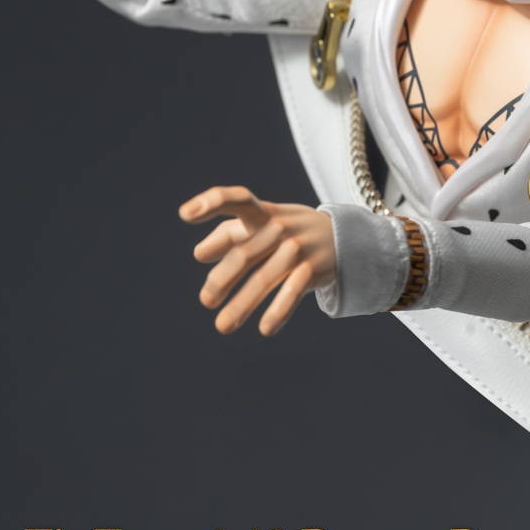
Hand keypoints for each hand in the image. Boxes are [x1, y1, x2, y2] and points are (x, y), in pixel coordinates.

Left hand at [179, 185, 335, 335]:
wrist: (344, 237)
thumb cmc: (290, 231)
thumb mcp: (264, 225)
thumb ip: (230, 234)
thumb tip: (199, 253)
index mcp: (264, 213)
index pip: (238, 200)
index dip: (212, 203)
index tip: (184, 214)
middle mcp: (280, 226)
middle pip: (245, 254)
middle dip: (222, 279)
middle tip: (207, 301)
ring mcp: (298, 247)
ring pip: (265, 278)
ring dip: (242, 305)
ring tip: (222, 326)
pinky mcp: (313, 269)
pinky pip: (292, 292)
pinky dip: (278, 312)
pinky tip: (264, 329)